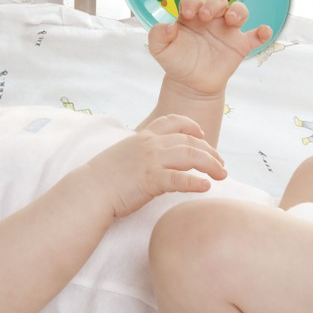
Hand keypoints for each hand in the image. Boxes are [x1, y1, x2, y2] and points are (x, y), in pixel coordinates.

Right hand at [83, 114, 226, 219]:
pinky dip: (196, 182)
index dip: (191, 126)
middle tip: (221, 164)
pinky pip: (180, 179)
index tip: (202, 134)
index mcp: (142, 137)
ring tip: (222, 175)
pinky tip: (206, 187)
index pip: (172, 121)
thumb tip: (152, 160)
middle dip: (210, 151)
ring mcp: (151, 161)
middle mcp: (150, 144)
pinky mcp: (151, 180)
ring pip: (190, 155)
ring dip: (211, 164)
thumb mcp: (124, 156)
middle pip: (189, 140)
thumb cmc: (104, 178)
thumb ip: (141, 153)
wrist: (90, 190)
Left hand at [148, 0, 270, 98]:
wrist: (190, 84)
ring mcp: (227, 31)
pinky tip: (263, 31)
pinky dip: (263, 32)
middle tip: (206, 17)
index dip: (192, 2)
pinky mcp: (240, 46)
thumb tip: (169, 26)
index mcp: (192, 15)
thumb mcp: (159, 49)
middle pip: (219, 0)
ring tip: (231, 20)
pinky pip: (255, 36)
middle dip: (214, 4)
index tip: (187, 14)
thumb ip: (157, 35)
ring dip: (238, 11)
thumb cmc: (176, 61)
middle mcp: (212, 19)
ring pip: (240, 11)